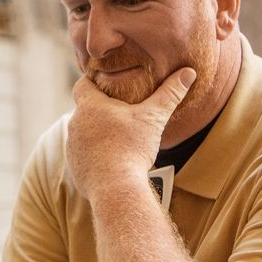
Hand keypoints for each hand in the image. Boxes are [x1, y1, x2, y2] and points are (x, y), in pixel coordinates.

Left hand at [67, 68, 195, 200]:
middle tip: (120, 112)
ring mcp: (72, 148)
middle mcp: (75, 124)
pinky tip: (112, 161)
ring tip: (118, 139)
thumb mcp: (154, 118)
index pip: (82, 84)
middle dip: (100, 111)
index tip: (106, 83)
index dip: (93, 82)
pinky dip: (96, 157)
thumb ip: (170, 94)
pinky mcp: (75, 168)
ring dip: (97, 135)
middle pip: (85, 111)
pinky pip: (84, 157)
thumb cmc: (133, 149)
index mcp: (90, 107)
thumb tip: (188, 72)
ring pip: (84, 134)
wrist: (116, 188)